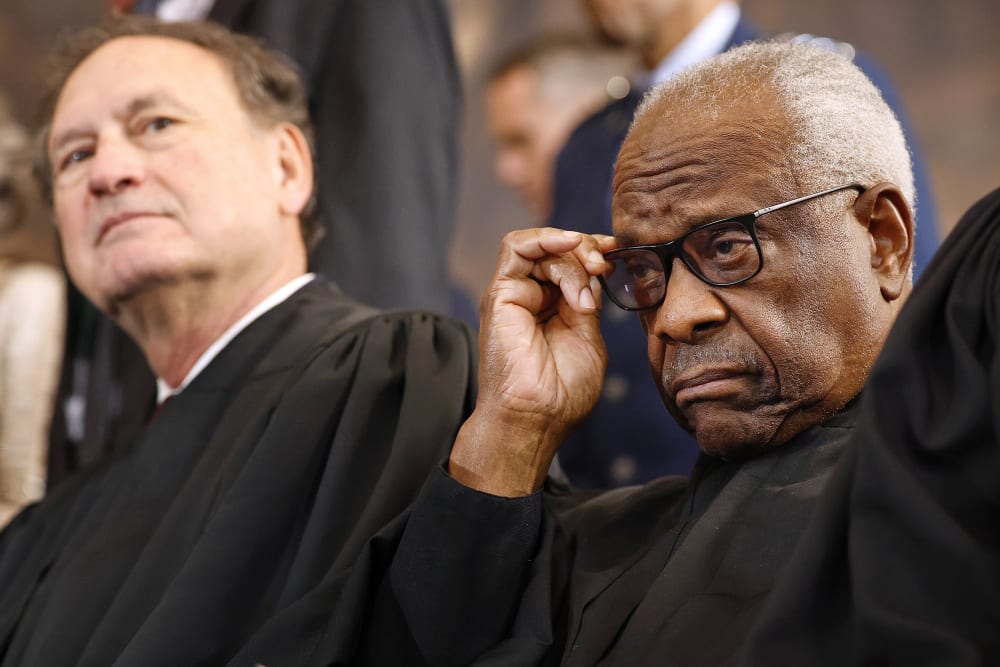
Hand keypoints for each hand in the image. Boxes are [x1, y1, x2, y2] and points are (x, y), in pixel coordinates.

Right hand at [449, 228, 616, 495]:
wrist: (536, 418)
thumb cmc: (562, 393)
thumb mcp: (588, 338)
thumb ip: (588, 302)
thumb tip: (594, 272)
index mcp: (553, 309)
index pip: (571, 264)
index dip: (594, 252)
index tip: (618, 253)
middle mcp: (532, 298)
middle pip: (558, 250)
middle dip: (587, 250)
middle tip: (605, 265)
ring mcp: (514, 294)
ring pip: (541, 246)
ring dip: (572, 252)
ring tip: (591, 272)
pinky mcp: (500, 294)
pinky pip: (516, 248)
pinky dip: (545, 238)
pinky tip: (569, 245)